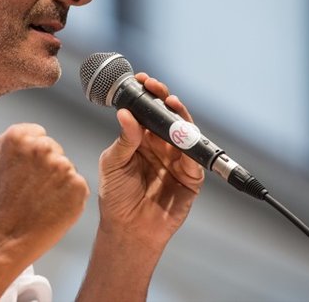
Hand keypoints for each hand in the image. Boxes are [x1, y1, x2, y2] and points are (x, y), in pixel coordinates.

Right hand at [0, 123, 89, 264]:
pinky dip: (69, 195)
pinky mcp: (77, 186)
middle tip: (34, 186)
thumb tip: (14, 139)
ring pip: (66, 167)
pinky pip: (77, 185)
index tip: (29, 166)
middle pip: (53, 148)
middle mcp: (42, 147)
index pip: (38, 133)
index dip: (33, 152)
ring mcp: (62, 166)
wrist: (4, 236)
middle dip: (46, 164)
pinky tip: (53, 205)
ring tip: (41, 198)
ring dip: (58, 180)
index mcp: (19, 137)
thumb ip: (2, 144)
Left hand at [98, 73, 203, 247]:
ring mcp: (176, 159)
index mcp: (140, 138)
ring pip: (184, 132)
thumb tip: (125, 114)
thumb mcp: (114, 163)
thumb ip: (124, 140)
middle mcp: (160, 145)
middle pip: (167, 116)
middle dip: (164, 99)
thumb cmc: (117, 195)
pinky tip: (182, 136)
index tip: (142, 80)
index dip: (146, 94)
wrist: (129, 228)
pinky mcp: (190, 176)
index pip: (146, 111)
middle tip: (157, 88)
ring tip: (171, 104)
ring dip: (180, 116)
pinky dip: (191, 146)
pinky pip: (194, 158)